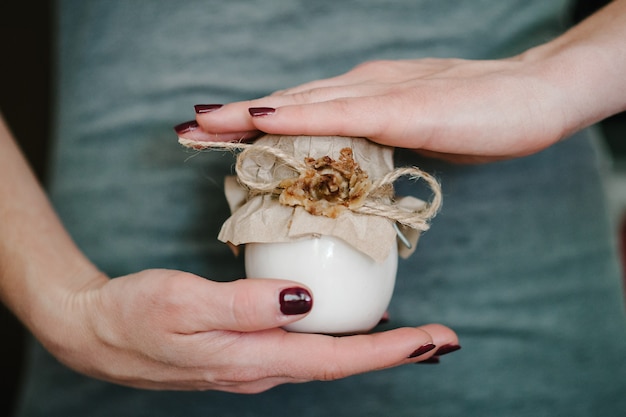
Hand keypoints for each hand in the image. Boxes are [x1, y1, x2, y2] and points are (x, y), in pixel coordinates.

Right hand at [47, 269, 457, 392]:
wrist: (96, 332)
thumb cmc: (137, 313)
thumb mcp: (184, 302)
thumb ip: (245, 305)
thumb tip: (304, 301)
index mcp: (254, 358)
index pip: (337, 359)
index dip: (390, 351)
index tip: (435, 341)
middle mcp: (261, 368)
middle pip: (341, 364)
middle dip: (395, 354)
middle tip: (440, 339)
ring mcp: (253, 363)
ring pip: (325, 358)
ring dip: (371, 347)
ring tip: (408, 334)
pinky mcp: (244, 351)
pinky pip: (302, 348)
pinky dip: (336, 338)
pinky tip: (345, 321)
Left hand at [179, 56, 569, 163]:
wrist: (539, 95)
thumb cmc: (481, 119)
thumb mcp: (415, 136)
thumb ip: (381, 148)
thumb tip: (353, 171)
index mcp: (364, 100)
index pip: (297, 114)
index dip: (251, 124)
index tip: (211, 137)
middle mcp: (363, 89)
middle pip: (287, 104)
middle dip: (232, 119)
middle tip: (185, 128)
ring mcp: (381, 94)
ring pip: (302, 104)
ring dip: (248, 114)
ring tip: (202, 122)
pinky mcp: (406, 106)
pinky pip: (341, 113)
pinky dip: (297, 116)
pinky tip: (262, 119)